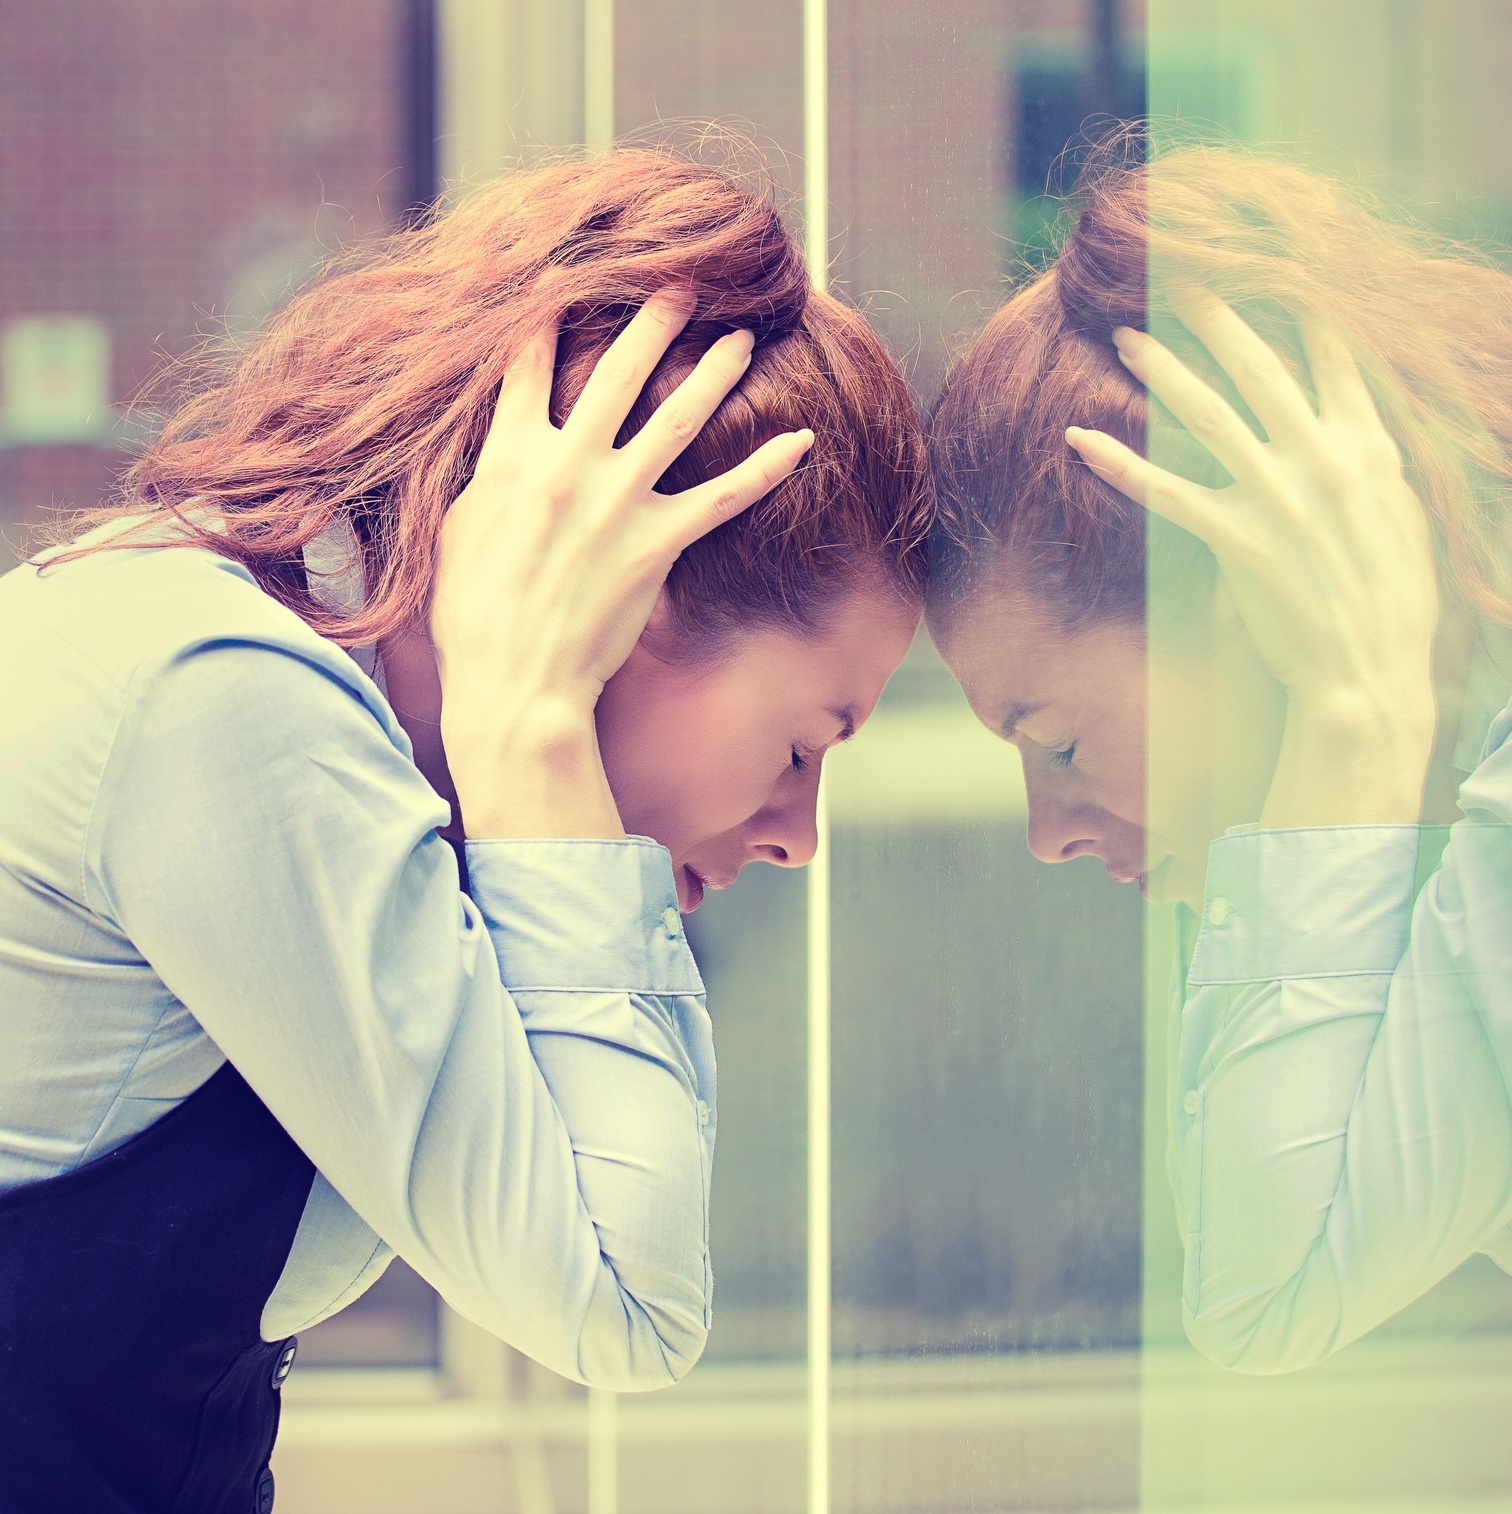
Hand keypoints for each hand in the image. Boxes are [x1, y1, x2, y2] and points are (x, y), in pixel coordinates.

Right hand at [432, 290, 813, 838]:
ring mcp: (618, 501)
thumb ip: (486, 476)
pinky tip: (801, 440)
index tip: (573, 282)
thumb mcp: (456, 531)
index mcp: (509, 457)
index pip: (529, 366)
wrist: (514, 681)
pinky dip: (765, 468)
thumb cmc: (473, 619)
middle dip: (652, 322)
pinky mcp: (657, 543)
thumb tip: (505, 447)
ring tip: (741, 339)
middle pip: (615, 373)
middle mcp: (567, 465)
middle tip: (684, 286)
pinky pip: (723, 497)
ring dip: (714, 371)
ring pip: (677, 418)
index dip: (552, 319)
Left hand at [1066, 289, 1439, 826]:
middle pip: (1262, 367)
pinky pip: (1164, 492)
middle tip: (1177, 275)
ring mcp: (1278, 498)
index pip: (1335, 356)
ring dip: (1162, 368)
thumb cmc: (1393, 603)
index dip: (1300, 305)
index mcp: (1371, 448)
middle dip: (1217, 316)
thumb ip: (1377, 466)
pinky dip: (1119, 462)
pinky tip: (1078, 437)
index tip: (1270, 266)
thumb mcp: (1406, 519)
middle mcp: (1325, 459)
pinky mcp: (1236, 540)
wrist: (1369, 672)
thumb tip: (1359, 430)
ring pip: (1209, 415)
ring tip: (1125, 334)